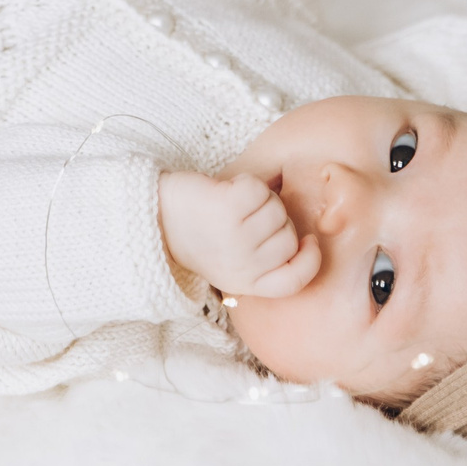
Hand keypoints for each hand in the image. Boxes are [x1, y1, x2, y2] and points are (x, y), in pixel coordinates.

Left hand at [158, 170, 320, 299]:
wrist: (157, 216)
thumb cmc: (200, 234)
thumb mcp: (231, 264)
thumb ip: (264, 263)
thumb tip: (307, 242)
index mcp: (246, 283)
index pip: (294, 281)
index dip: (310, 261)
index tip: (308, 241)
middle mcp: (242, 265)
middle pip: (289, 238)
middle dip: (277, 220)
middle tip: (248, 216)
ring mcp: (234, 237)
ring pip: (277, 211)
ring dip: (261, 199)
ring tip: (235, 204)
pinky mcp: (225, 208)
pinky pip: (259, 189)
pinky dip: (247, 182)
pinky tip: (229, 189)